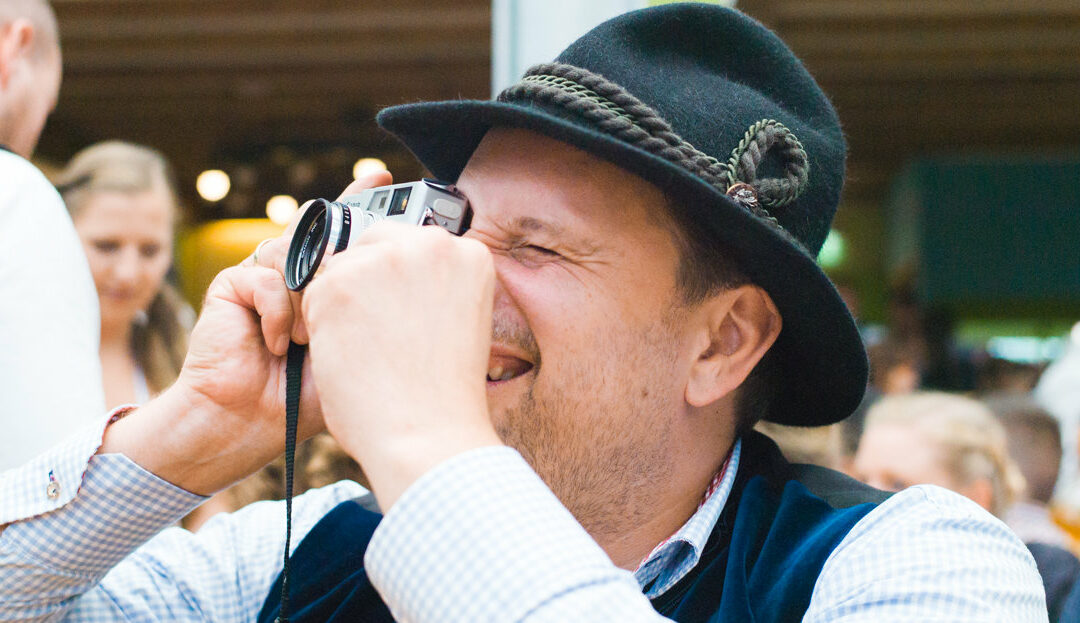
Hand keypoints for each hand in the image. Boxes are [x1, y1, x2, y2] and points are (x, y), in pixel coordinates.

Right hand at [99, 172, 393, 494]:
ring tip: (309, 339)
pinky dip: (278, 313)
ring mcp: (264, 277)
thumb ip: (378, 310)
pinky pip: (264, 276)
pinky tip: (279, 346)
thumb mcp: (359, 347)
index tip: (381, 178)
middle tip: (351, 266)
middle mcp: (297, 274)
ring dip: (308, 299)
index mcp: (330, 287)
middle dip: (332, 241)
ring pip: (293, 250)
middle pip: (319, 231)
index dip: (363, 204)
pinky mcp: (232, 286)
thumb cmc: (311, 399)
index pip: (347, 232)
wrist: (249, 426)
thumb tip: (418, 274)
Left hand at [302, 220, 503, 507]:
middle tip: (375, 336)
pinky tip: (346, 358)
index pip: (413, 245)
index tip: (396, 313)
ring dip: (343, 307)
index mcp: (468, 254)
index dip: (396, 280)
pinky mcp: (338, 284)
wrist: (427, 436)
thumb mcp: (459, 322)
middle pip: (374, 246)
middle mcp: (429, 245)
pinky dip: (321, 327)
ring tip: (367, 354)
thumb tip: (396, 277)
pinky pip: (312, 294)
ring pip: (341, 269)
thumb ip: (434, 288)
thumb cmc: (444, 396)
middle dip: (366, 286)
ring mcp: (382, 261)